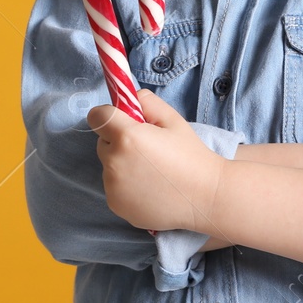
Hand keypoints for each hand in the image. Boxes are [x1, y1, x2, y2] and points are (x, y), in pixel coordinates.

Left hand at [87, 88, 226, 232]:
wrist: (205, 197)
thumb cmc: (191, 156)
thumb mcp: (173, 120)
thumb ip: (147, 102)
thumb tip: (130, 97)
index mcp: (127, 137)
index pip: (97, 116)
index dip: (109, 115)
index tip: (123, 121)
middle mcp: (114, 163)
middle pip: (103, 142)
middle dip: (119, 141)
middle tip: (148, 149)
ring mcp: (113, 187)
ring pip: (109, 166)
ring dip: (122, 164)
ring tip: (152, 172)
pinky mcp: (116, 205)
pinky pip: (114, 187)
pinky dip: (126, 186)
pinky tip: (150, 188)